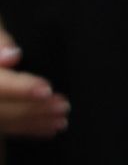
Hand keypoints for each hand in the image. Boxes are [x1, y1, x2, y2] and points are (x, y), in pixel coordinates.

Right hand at [0, 23, 68, 138]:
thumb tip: (12, 57)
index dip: (21, 89)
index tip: (46, 90)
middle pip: (1, 108)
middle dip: (33, 109)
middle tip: (63, 106)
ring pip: (3, 121)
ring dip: (33, 122)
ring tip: (61, 121)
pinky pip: (4, 127)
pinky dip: (26, 129)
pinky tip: (49, 129)